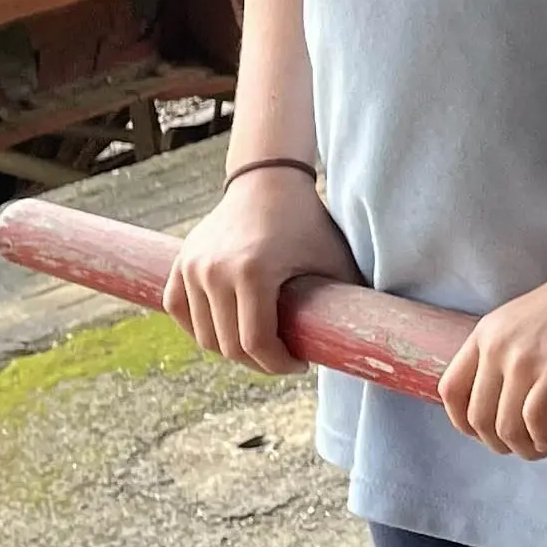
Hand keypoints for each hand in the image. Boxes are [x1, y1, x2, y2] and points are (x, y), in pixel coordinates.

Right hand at [162, 164, 356, 373]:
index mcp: (253, 272)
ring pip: (204, 336)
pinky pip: (179, 311)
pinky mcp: (181, 263)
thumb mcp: (332, 261)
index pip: (256, 343)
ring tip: (259, 345)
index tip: (300, 364)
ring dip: (230, 349)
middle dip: (258, 362)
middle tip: (282, 359)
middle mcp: (215, 271)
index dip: (278, 364)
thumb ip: (345, 300)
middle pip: (228, 346)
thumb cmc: (307, 222)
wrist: (267, 182)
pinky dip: (199, 328)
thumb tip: (367, 342)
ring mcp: (193, 267)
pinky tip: (225, 331)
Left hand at [438, 261, 546, 459]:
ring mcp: (523, 358)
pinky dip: (542, 441)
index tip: (487, 434)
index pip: (450, 390)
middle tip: (524, 445)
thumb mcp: (526, 320)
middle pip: (477, 417)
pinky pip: (534, 422)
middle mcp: (496, 346)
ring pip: (504, 426)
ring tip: (544, 448)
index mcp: (485, 333)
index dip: (463, 423)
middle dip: (498, 443)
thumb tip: (510, 394)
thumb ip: (510, 350)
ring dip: (523, 448)